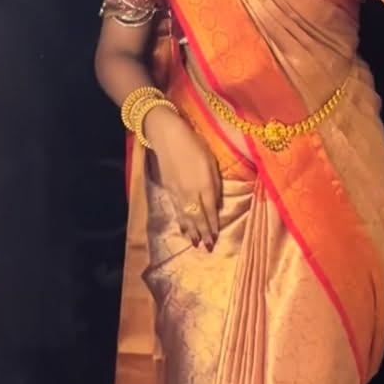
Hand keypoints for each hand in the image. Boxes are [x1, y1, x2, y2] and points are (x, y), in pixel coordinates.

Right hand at [144, 105, 221, 250]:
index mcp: (204, 182)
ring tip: (196, 244)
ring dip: (192, 231)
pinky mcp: (168, 189)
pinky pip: (176, 209)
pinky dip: (180, 221)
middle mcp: (191, 191)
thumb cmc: (193, 143)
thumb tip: (215, 202)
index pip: (210, 209)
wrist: (166, 136)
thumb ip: (215, 183)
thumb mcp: (210, 160)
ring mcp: (178, 192)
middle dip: (203, 232)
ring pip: (186, 215)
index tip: (216, 237)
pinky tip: (183, 229)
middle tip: (207, 248)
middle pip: (198, 216)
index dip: (213, 224)